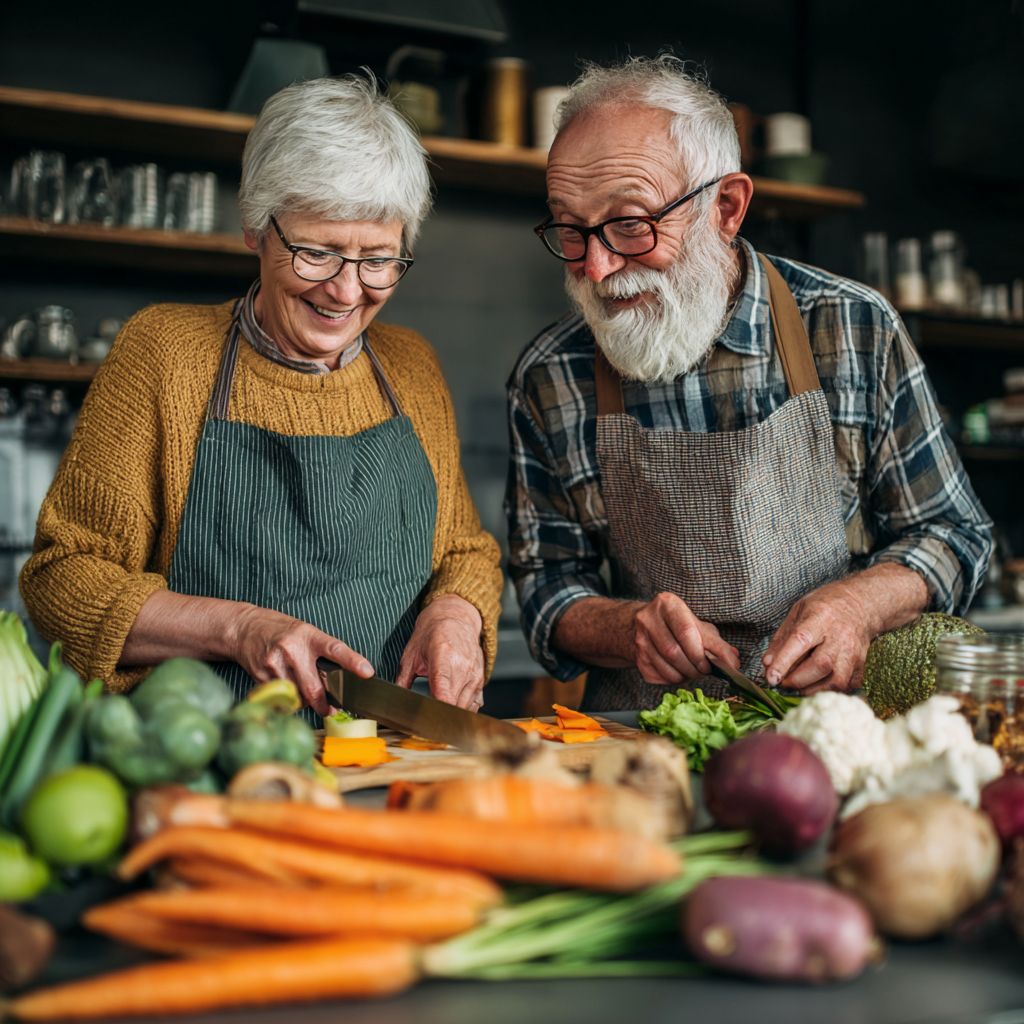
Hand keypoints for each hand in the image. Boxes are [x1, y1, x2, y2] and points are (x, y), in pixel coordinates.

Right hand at [233, 606, 373, 717]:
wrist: (244, 628)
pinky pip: (281, 697)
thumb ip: (319, 653)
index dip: (352, 661)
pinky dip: (288, 699)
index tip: (367, 672)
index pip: (335, 649)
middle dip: (323, 704)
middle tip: (330, 709)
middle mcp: (292, 650)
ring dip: (304, 701)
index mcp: (308, 636)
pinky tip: (286, 687)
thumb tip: (336, 679)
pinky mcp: (261, 676)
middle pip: (313, 687)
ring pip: (297, 697)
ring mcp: (275, 663)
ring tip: (301, 690)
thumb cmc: (280, 631)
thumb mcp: (304, 632)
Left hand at [395, 595, 484, 709]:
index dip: (437, 710)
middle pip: (455, 705)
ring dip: (452, 713)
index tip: (427, 719)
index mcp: (443, 659)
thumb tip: (392, 699)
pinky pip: (475, 703)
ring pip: (465, 707)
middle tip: (426, 718)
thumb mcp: (411, 655)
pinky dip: (463, 708)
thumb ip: (402, 679)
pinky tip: (452, 705)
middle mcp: (463, 667)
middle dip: (441, 715)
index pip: (444, 693)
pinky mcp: (481, 679)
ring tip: (438, 711)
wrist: (455, 618)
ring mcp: (474, 674)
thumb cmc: (432, 634)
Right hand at [633, 592, 739, 685]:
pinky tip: (680, 673)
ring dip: (686, 677)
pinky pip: (660, 678)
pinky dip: (675, 680)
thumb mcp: (698, 625)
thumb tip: (733, 661)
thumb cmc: (679, 624)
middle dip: (694, 668)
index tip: (712, 666)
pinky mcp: (638, 659)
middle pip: (674, 652)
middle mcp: (648, 619)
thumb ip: (716, 642)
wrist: (647, 626)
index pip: (685, 632)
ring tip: (694, 672)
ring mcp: (640, 640)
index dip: (700, 653)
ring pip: (667, 669)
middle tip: (704, 671)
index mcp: (667, 604)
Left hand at [762, 564, 928, 692]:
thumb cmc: (824, 607)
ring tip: (797, 686)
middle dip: (796, 680)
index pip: (800, 641)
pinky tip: (816, 684)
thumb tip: (768, 664)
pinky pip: (846, 686)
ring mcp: (853, 652)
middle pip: (820, 665)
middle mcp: (840, 635)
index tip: (771, 678)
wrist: (861, 604)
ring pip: (835, 680)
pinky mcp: (862, 665)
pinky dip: (828, 690)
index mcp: (820, 617)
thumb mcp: (797, 612)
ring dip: (812, 689)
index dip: (784, 662)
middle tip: (782, 682)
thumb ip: (781, 639)